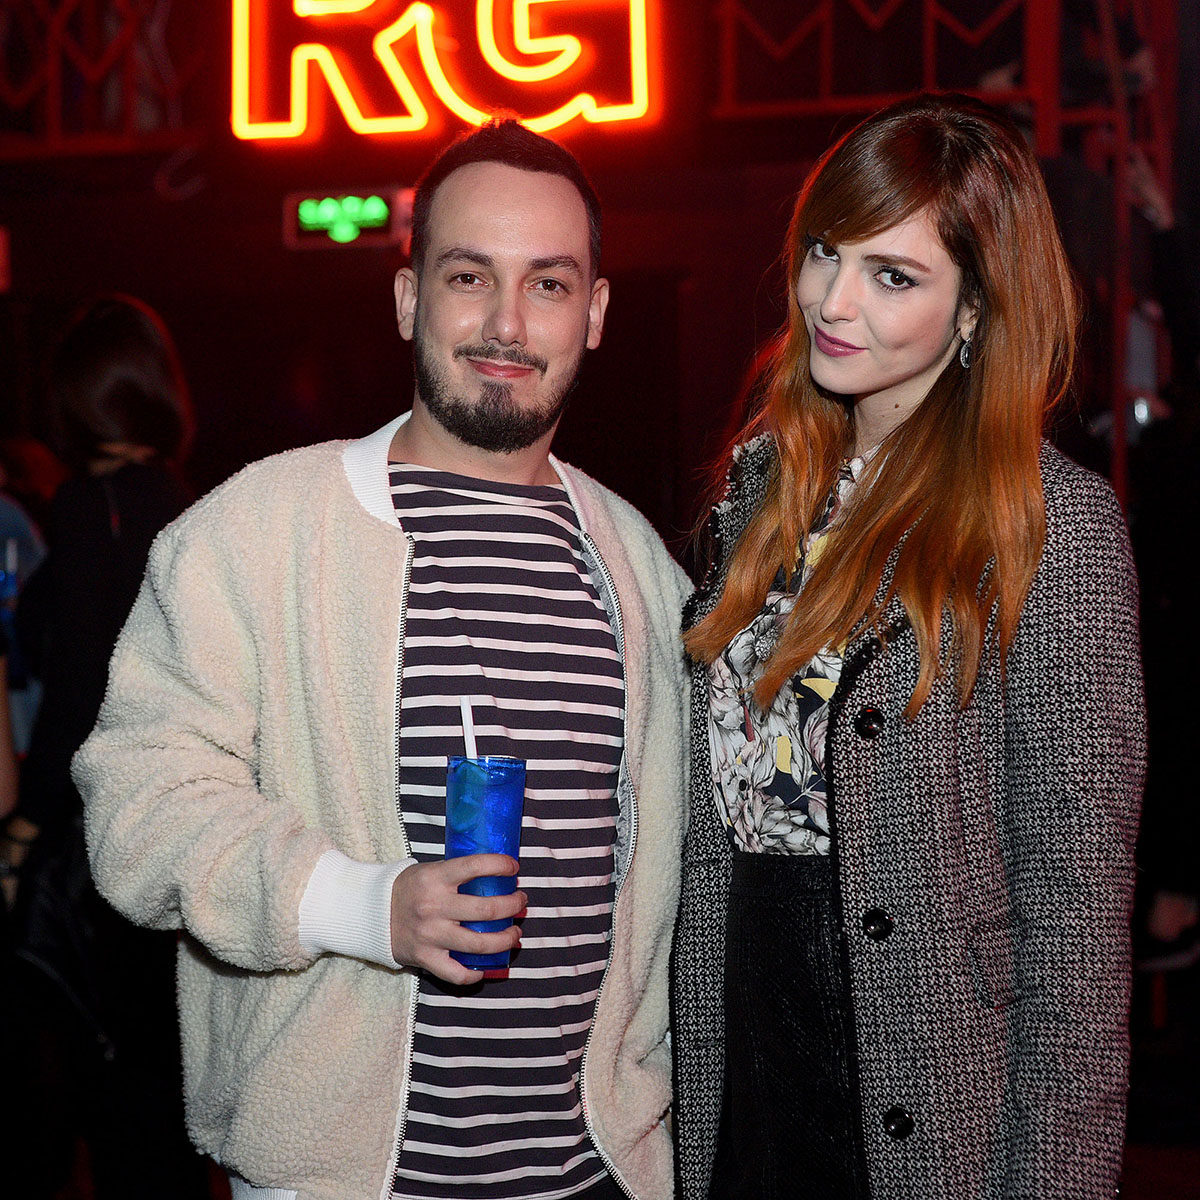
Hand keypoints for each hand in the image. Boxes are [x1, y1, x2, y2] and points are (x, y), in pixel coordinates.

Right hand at [390, 854, 524, 984]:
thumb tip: (496, 873)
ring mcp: (430, 935)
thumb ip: (457, 873)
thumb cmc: (407, 888)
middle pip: (487, 909)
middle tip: (521, 902)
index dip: (500, 865)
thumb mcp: (429, 870)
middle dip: (513, 905)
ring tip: (514, 934)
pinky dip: (474, 974)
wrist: (369, 913)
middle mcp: (434, 906)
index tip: (514, 868)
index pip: (475, 866)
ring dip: (505, 939)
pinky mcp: (425, 958)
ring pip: (479, 944)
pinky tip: (484, 968)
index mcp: (435, 878)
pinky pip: (456, 974)